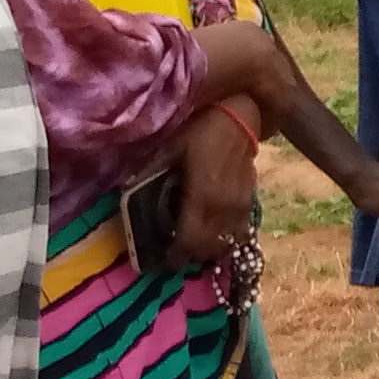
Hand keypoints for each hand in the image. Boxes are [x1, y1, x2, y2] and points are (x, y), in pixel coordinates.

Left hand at [167, 109, 257, 267]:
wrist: (239, 117)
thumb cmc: (200, 130)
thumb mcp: (169, 149)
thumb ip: (152, 175)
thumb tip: (128, 196)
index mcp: (202, 197)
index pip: (189, 240)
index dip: (176, 256)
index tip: (161, 261)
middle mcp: (224, 208)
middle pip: (208, 249)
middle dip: (190, 256)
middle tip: (173, 254)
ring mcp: (241, 208)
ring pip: (225, 245)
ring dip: (208, 250)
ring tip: (191, 246)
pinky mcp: (250, 203)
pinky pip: (238, 234)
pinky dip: (224, 240)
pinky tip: (212, 234)